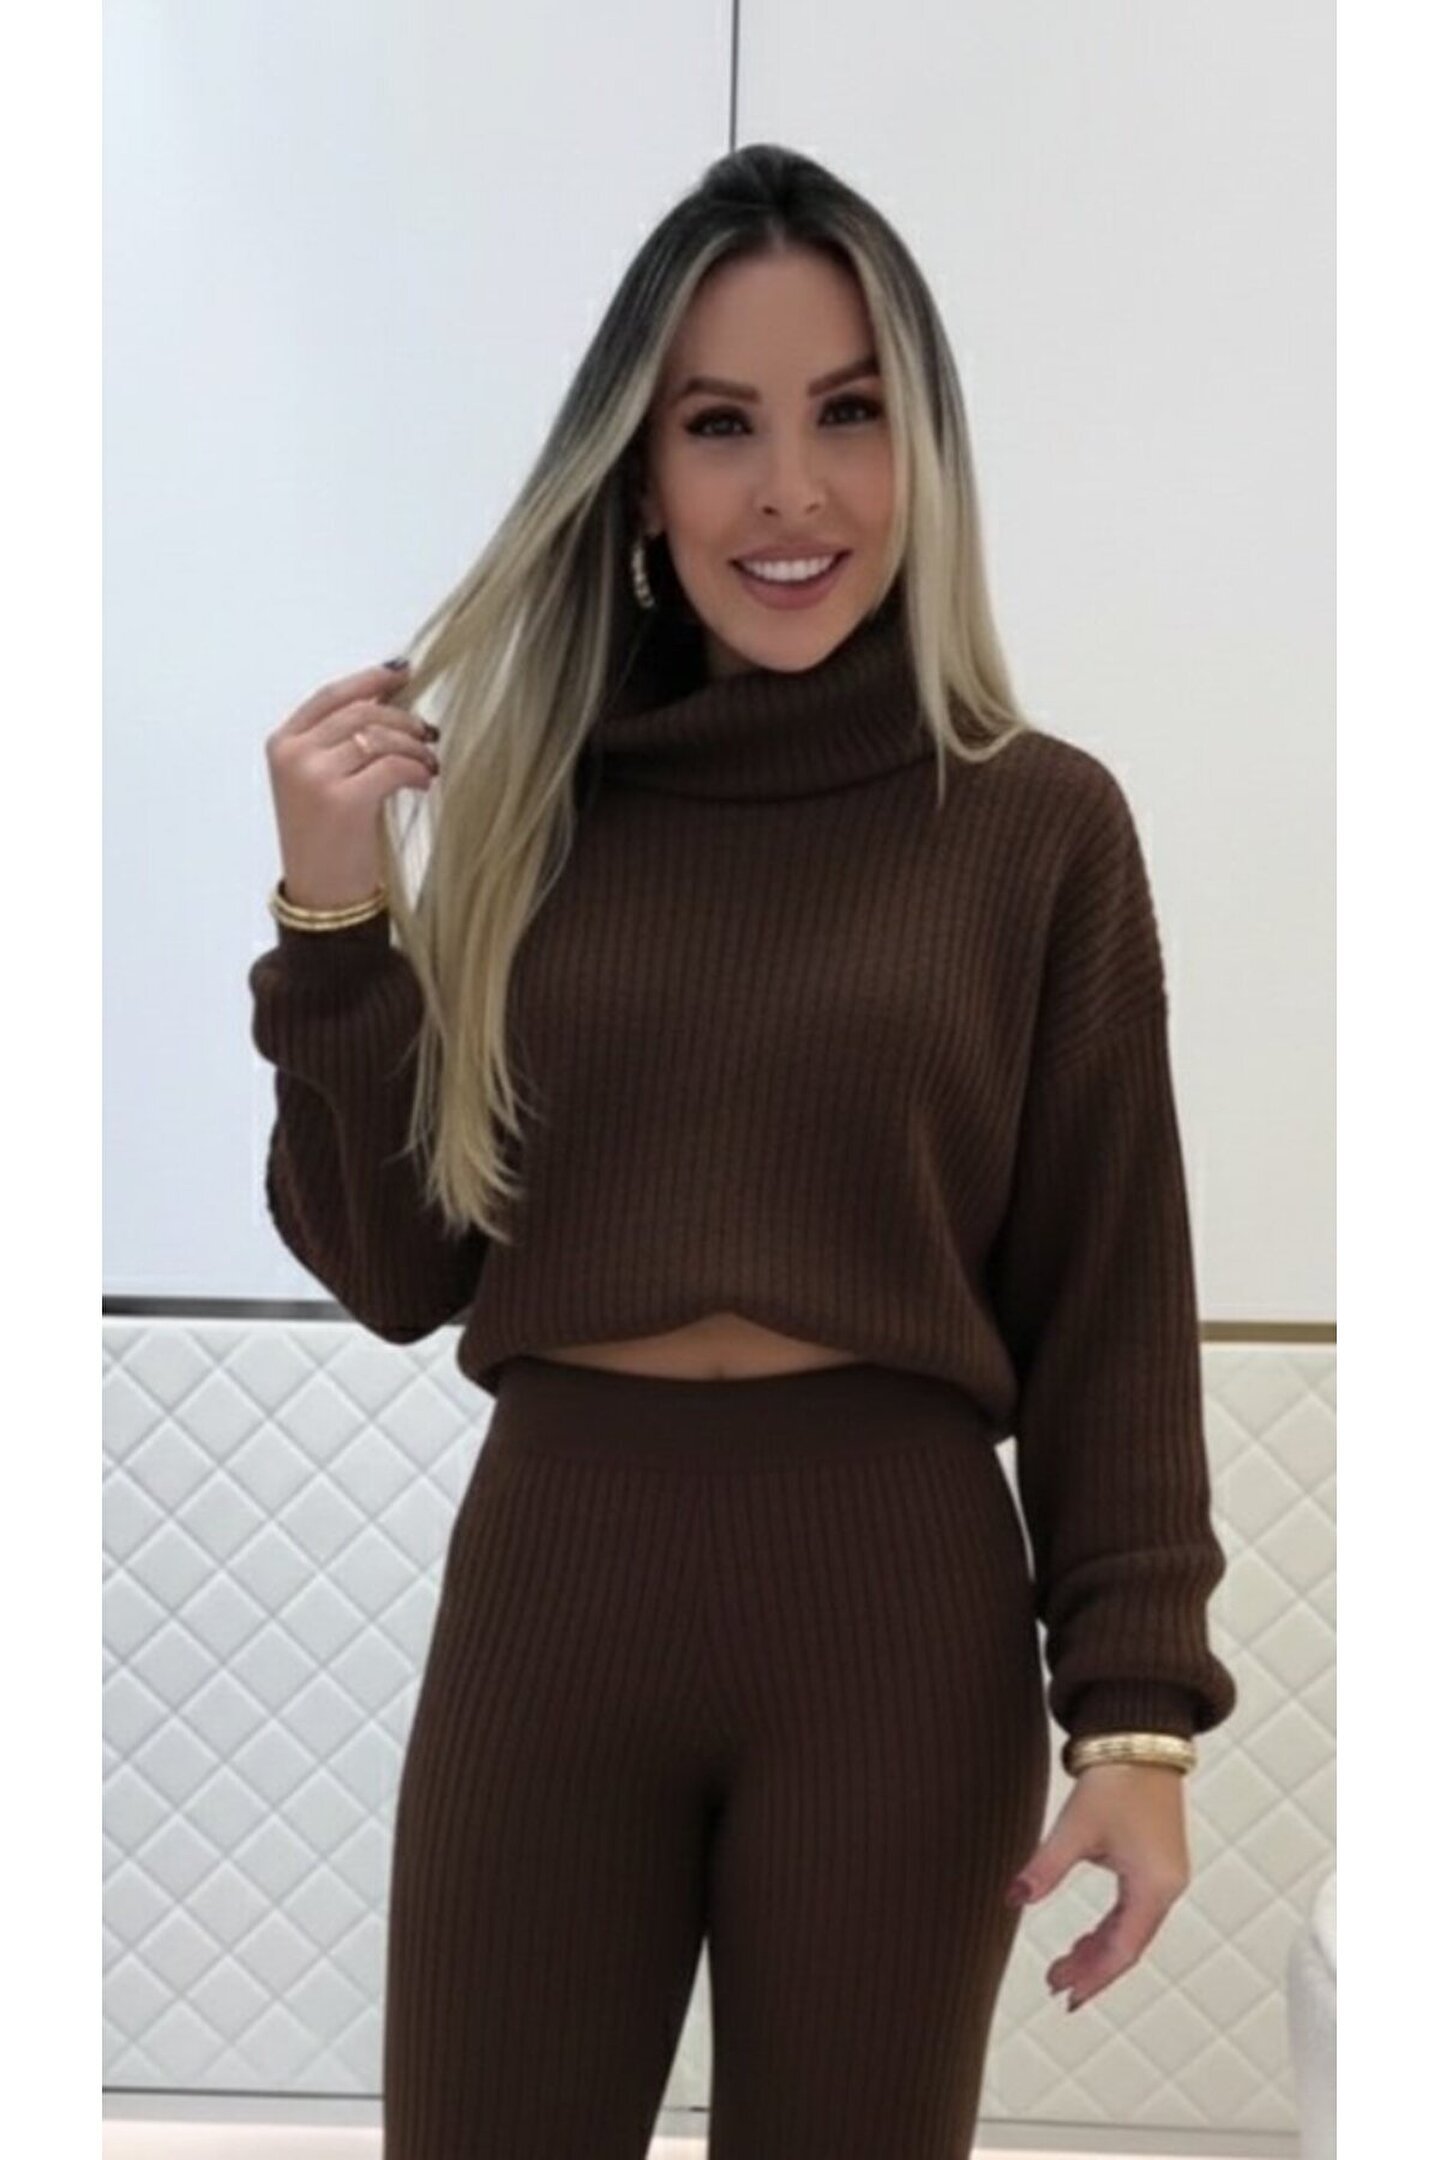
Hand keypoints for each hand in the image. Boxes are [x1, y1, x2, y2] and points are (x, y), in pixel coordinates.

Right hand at [265, 660, 438, 910]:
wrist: (321, 895)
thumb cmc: (327, 839)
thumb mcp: (320, 781)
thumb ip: (341, 741)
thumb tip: (390, 700)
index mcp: (283, 744)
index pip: (332, 696)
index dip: (371, 680)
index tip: (404, 674)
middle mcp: (294, 756)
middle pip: (361, 712)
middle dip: (403, 718)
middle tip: (429, 733)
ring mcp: (314, 777)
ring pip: (380, 737)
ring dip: (415, 746)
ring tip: (429, 763)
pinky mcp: (342, 801)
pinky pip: (393, 766)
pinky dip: (417, 770)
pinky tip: (424, 782)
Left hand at [1004, 1763, 1190, 2011]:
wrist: (1141, 1740)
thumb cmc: (1117, 1780)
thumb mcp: (1076, 1827)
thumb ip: (1046, 1867)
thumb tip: (1013, 1898)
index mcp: (1153, 1885)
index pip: (1123, 1950)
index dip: (1094, 1978)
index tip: (1067, 1998)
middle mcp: (1166, 1886)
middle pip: (1129, 1945)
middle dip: (1092, 1968)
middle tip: (1056, 1985)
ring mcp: (1165, 1875)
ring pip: (1131, 1929)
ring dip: (1098, 1948)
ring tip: (1063, 1965)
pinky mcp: (1157, 1862)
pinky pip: (1133, 1910)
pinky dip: (1109, 1927)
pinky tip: (1085, 1936)